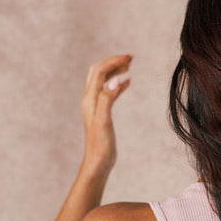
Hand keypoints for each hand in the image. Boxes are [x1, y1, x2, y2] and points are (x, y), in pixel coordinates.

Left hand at [80, 54, 131, 175]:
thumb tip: (115, 80)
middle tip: (130, 58)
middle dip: (113, 62)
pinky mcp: (102, 112)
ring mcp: (96, 105)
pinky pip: (109, 91)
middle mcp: (90, 99)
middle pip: (99, 72)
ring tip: (129, 66)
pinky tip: (128, 82)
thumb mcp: (104, 121)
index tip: (129, 58)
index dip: (113, 62)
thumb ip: (107, 99)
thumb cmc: (100, 145)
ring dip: (115, 71)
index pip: (99, 72)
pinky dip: (118, 84)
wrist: (98, 162)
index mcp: (90, 99)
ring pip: (104, 80)